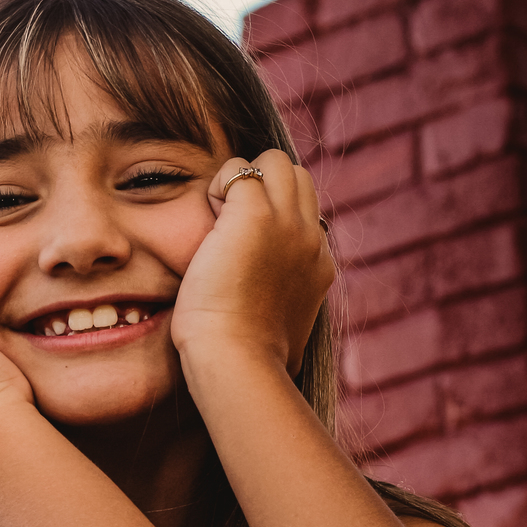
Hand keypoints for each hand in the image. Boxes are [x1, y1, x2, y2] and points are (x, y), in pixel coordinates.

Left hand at [170, 150, 334, 380]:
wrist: (240, 362)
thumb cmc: (249, 364)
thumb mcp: (287, 342)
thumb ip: (290, 320)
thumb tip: (292, 347)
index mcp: (319, 265)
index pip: (304, 214)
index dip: (272, 217)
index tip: (243, 249)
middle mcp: (311, 239)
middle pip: (296, 177)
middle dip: (261, 188)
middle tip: (229, 229)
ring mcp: (288, 224)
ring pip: (273, 162)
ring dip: (241, 181)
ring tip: (218, 225)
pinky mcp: (255, 216)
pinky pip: (238, 171)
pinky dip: (216, 189)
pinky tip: (207, 228)